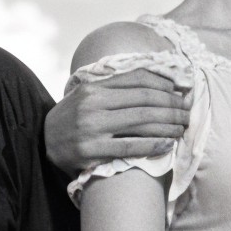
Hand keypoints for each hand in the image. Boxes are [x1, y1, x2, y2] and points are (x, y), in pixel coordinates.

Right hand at [44, 68, 192, 172]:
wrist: (42, 141)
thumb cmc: (74, 116)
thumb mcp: (89, 95)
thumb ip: (117, 87)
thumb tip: (161, 83)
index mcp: (94, 87)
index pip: (138, 80)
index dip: (165, 85)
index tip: (181, 92)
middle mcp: (93, 104)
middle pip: (145, 100)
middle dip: (172, 106)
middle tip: (188, 112)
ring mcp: (91, 128)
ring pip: (142, 122)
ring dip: (169, 125)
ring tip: (182, 128)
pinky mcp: (91, 151)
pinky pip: (130, 146)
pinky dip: (153, 144)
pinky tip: (168, 144)